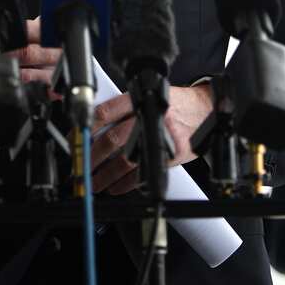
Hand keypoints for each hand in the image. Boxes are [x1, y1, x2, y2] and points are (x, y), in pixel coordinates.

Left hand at [88, 83, 214, 194]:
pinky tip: (114, 188)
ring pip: (125, 161)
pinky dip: (124, 184)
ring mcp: (160, 139)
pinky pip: (142, 175)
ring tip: (93, 183)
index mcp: (141, 101)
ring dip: (105, 176)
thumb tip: (96, 129)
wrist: (207, 111)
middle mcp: (149, 119)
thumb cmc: (176, 105)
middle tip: (81, 166)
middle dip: (92, 156)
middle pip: (113, 140)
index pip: (107, 112)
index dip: (88, 127)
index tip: (77, 138)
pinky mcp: (169, 157)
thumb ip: (127, 110)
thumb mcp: (150, 97)